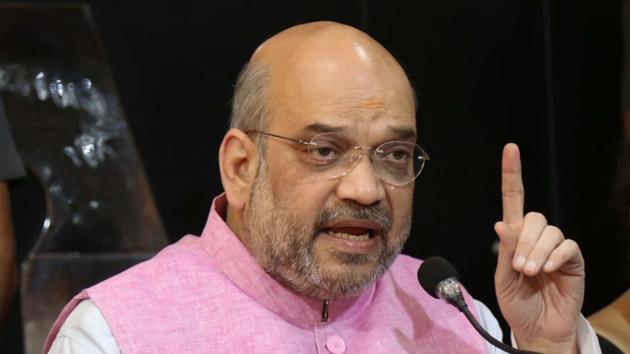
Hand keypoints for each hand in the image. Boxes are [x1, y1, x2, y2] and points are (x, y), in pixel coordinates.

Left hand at [494, 144, 584, 353]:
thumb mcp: (503, 279)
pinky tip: (548, 270)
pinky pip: (568, 246)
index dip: (512, 174)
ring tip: (530, 273)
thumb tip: (502, 224)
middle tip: (519, 267)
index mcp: (515, 237)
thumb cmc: (517, 302)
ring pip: (550, 230)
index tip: (510, 148)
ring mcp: (555, 248)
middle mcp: (536, 238)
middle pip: (534, 217)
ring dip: (537, 251)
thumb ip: (505, 252)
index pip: (514, 200)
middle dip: (524, 241)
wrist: (537, 328)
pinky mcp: (573, 260)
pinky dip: (556, 256)